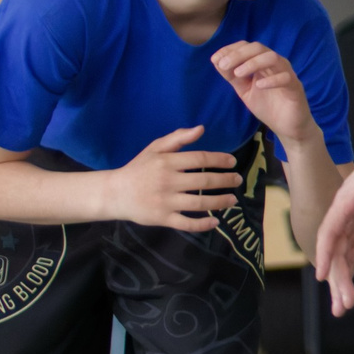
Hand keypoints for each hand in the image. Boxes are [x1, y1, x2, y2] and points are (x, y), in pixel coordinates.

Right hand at [104, 125, 238, 230]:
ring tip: (232, 200)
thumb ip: (178, 138)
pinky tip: (215, 221)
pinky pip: (186, 223)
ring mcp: (165, 202)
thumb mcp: (155, 148)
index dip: (219, 160)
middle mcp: (168, 181)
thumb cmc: (138, 169)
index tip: (232, 162)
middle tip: (237, 180)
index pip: (200, 159)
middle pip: (203, 182)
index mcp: (167, 162)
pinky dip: (202, 224)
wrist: (115, 193)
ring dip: (220, 202)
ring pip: (199, 204)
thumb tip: (201, 129)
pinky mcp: (162, 219)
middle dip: (225, 181)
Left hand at [210, 41, 316, 145]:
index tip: (216, 58)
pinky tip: (259, 86)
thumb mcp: (244, 90)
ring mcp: (286, 74)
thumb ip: (232, 76)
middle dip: (239, 54)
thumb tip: (216, 60)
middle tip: (224, 65)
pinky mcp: (295, 87)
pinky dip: (271, 80)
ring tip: (238, 73)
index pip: (247, 47)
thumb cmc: (267, 106)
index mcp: (262, 63)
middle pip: (258, 48)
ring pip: (272, 58)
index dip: (231, 49)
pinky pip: (285, 78)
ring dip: (253, 63)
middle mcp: (275, 64)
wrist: (287, 126)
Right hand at [314, 152, 353, 314]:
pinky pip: (351, 253)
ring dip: (342, 281)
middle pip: (334, 252)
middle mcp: (342, 217)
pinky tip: (348, 289)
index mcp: (343, 205)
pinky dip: (349, 270)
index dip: (324, 254)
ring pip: (342, 257)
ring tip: (345, 306)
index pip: (329, 233)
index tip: (321, 274)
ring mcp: (351, 224)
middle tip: (342, 306)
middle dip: (336, 279)